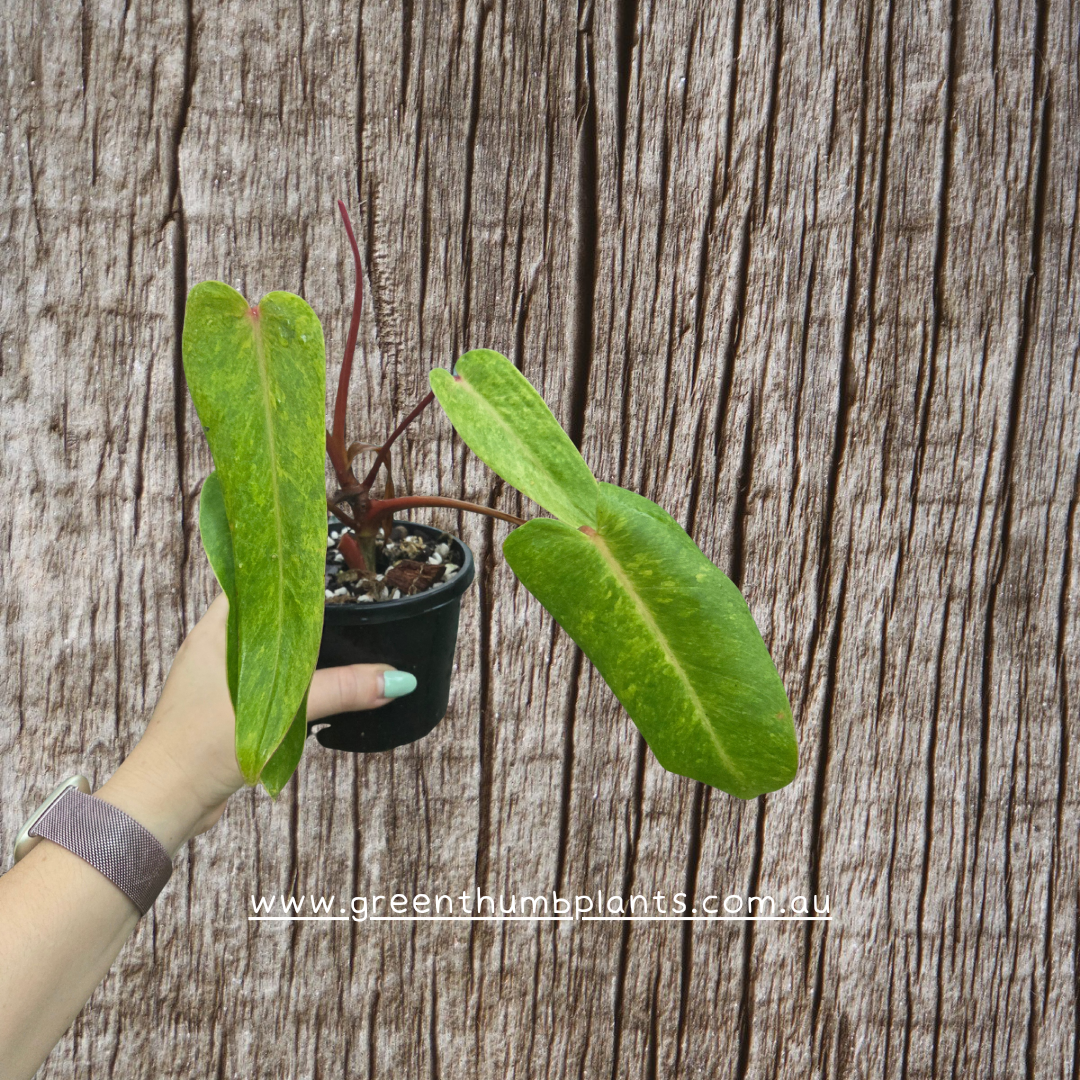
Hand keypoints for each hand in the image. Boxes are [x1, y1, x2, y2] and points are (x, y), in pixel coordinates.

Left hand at [93, 593, 409, 853]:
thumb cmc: (199, 748)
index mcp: (215, 632)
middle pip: (273, 618)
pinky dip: (299, 683)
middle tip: (358, 607)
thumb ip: (337, 691)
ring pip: (276, 654)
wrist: (164, 803)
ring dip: (308, 654)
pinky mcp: (231, 709)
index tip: (338, 570)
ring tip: (353, 643)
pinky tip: (327, 687)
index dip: (295, 575)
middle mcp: (217, 648)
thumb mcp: (275, 712)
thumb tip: (394, 680)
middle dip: (313, 617)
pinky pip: (273, 683)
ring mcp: (222, 679)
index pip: (259, 583)